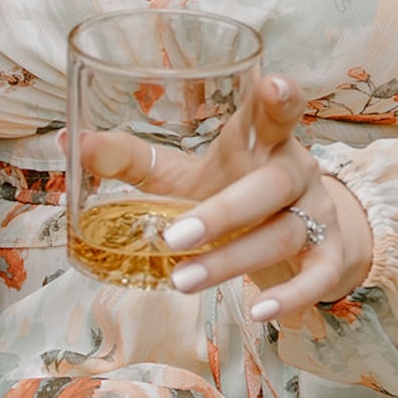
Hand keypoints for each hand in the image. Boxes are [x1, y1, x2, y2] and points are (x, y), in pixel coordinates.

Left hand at [76, 76, 371, 319]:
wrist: (303, 234)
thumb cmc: (232, 191)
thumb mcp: (184, 174)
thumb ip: (133, 159)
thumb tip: (68, 143)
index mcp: (263, 141)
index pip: (277, 113)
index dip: (279, 99)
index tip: (273, 85)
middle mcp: (295, 173)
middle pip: (270, 187)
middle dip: (223, 213)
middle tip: (172, 237)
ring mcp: (317, 214)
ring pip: (281, 236)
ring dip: (230, 261)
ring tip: (181, 282)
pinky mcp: (329, 256)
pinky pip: (316, 278)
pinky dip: (290, 297)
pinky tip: (259, 313)